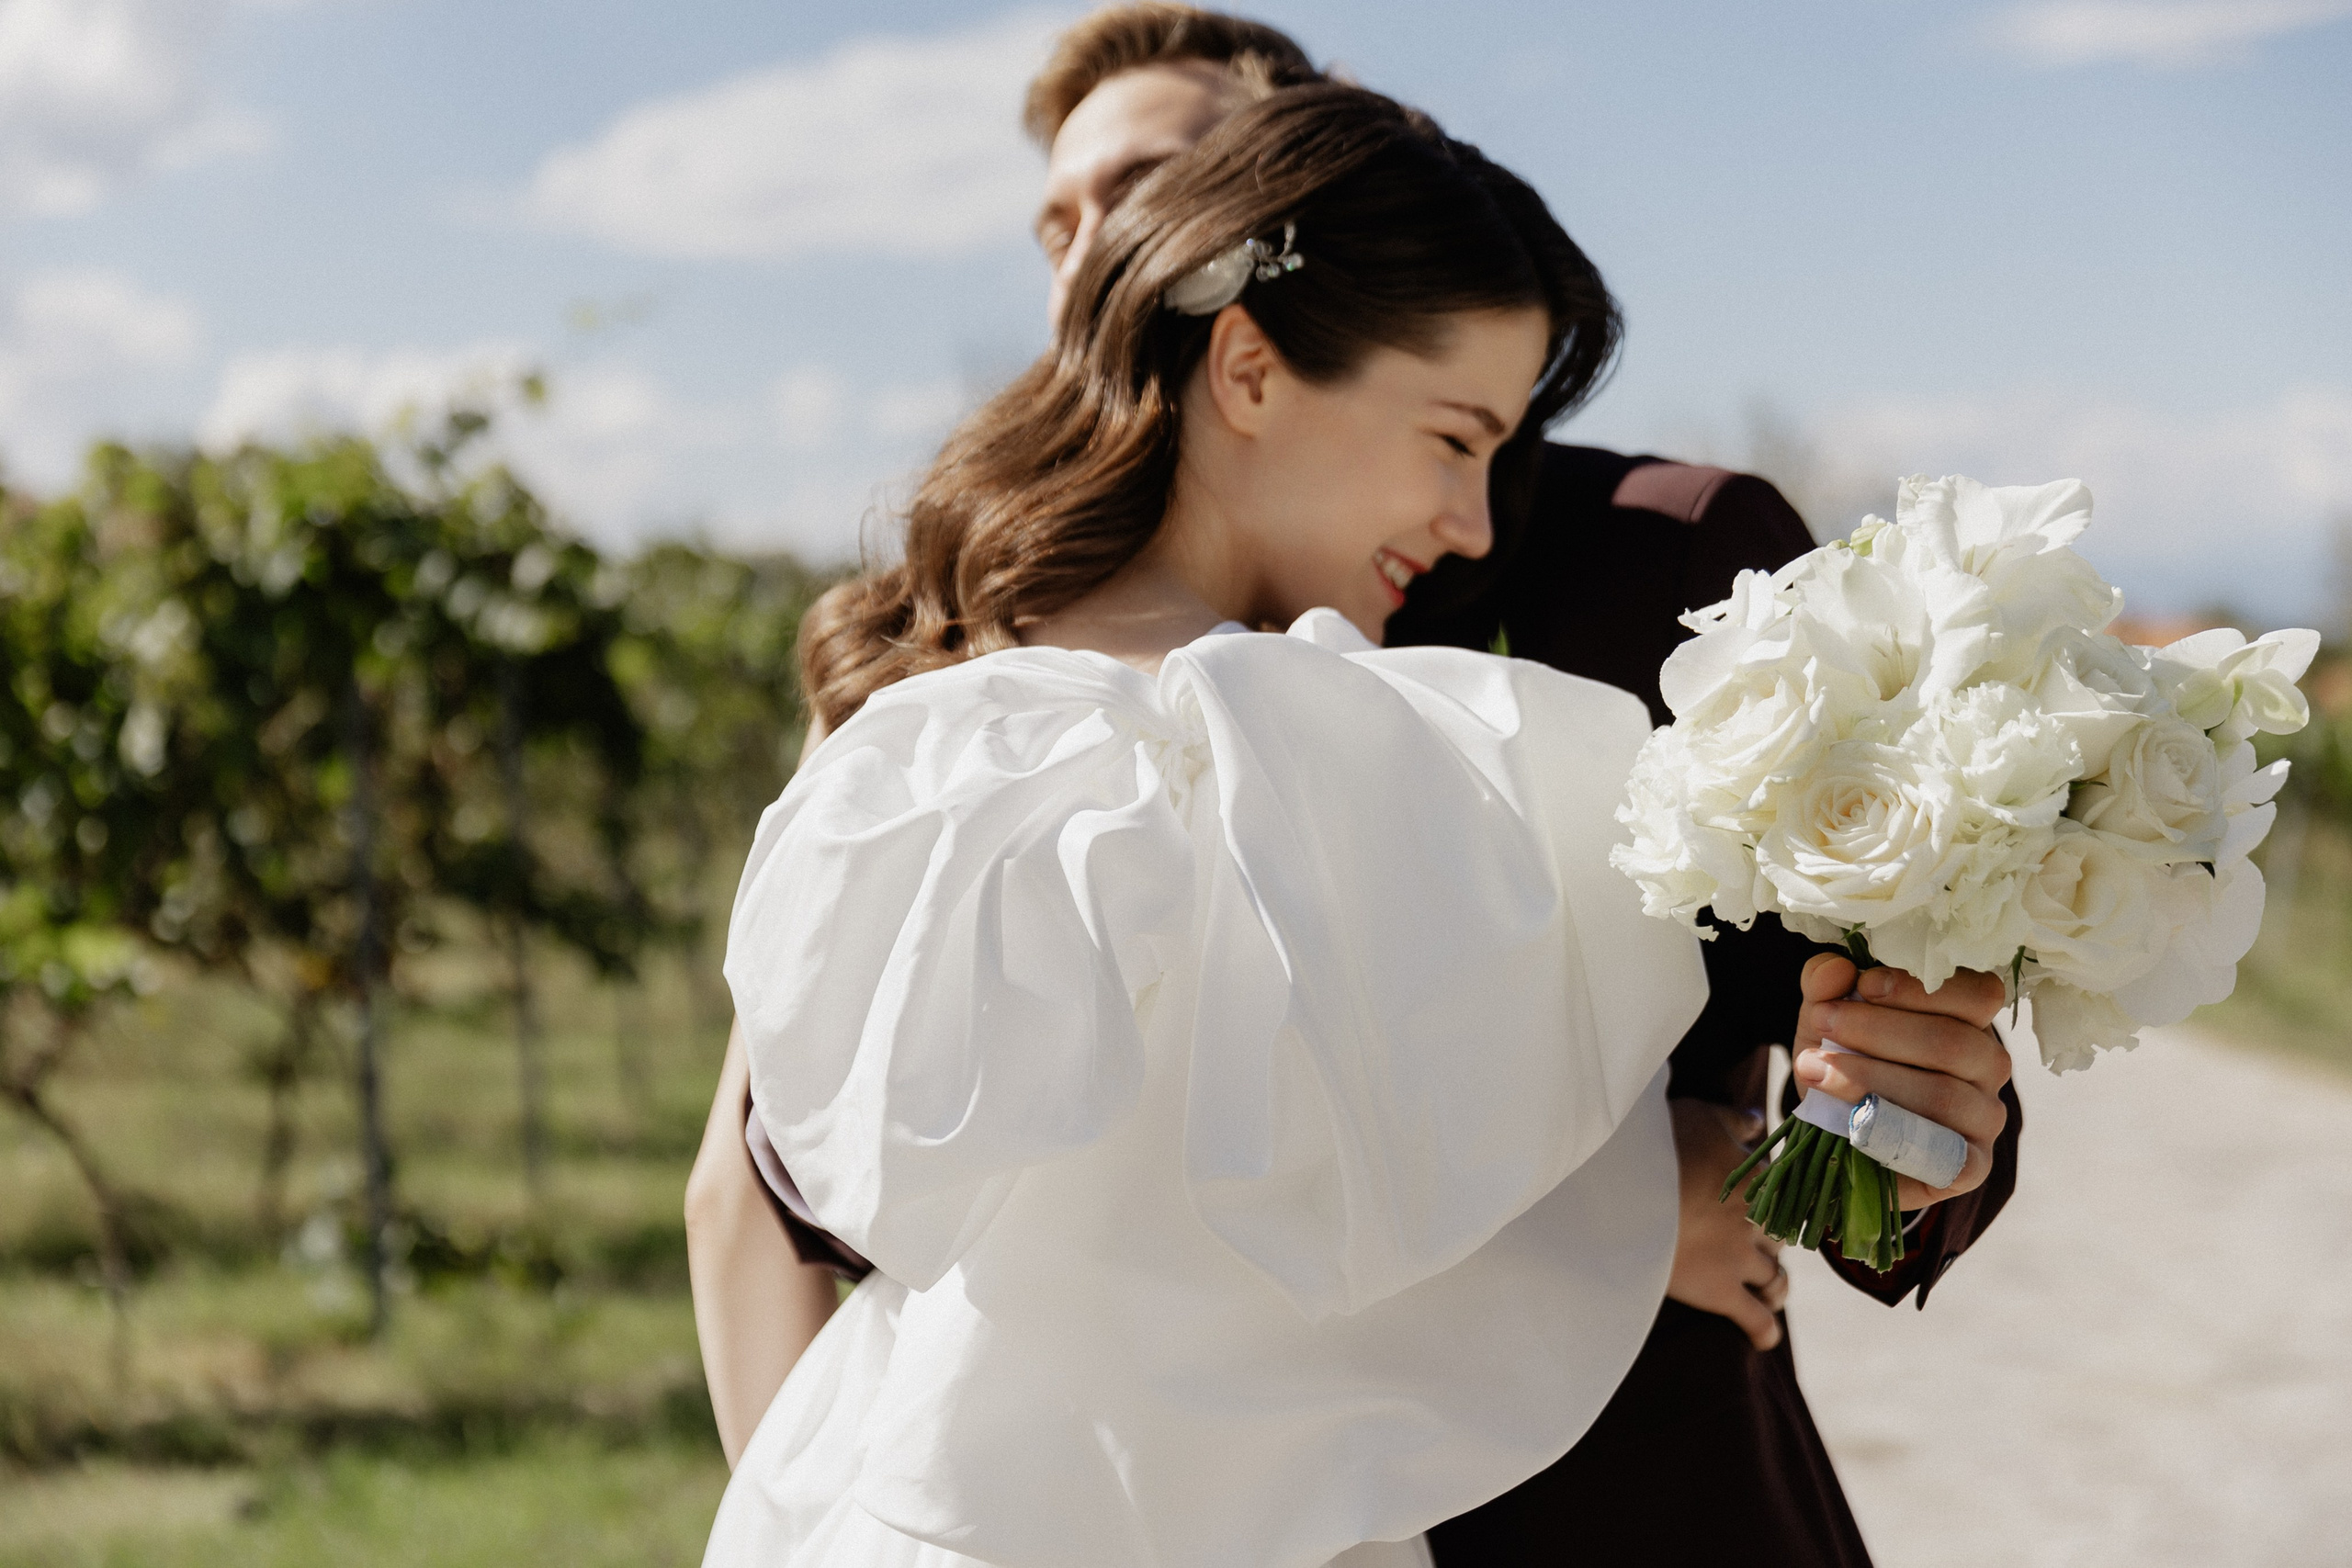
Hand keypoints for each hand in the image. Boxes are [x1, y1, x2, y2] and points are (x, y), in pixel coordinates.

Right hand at [1666, 1097, 1788, 1350]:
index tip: (1758, 1200)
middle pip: (1782, 1236)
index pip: (1784, 1191)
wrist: (1627, 1188)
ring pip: (1776, 1278)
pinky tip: (1765, 1338)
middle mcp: (1758, 1218)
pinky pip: (1756, 1318)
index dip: (1773, 1197)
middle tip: (1753, 1244)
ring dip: (1774, 1284)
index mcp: (1757, 1176)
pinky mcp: (1720, 1290)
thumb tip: (1759, 1122)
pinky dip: (1764, 1331)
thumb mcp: (1701, 1115)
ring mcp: (1741, 1257)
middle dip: (1773, 1240)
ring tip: (1767, 1289)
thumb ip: (1735, 1120)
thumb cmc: (1659, 1144)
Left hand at [1792, 953, 2011, 1211]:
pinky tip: (1850, 1123)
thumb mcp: (1825, 1016)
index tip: (1862, 985)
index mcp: (1969, 1019)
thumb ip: (1826, 986)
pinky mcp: (1972, 1166)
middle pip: (1953, 1042)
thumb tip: (1836, 969)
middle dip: (1879, 1030)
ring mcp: (1985, 1118)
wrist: (1830, 1133)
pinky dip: (1894, 1134)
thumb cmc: (1843, 1061)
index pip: (1978, 994)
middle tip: (1822, 1023)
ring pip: (1944, 1094)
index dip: (1920, 988)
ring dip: (1871, 1079)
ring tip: (1814, 1069)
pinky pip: (1949, 1155)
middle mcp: (1988, 1066)